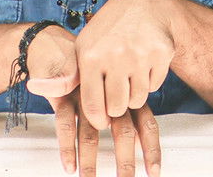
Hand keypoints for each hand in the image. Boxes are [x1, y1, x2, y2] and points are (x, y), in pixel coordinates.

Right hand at [37, 87, 161, 176]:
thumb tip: (143, 143)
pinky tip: (69, 166)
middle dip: (125, 160)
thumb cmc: (92, 75)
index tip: (154, 172)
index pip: (146, 124)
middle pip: (122, 132)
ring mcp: (87, 96)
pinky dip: (67, 147)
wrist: (57, 47)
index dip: (151, 149)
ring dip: (90, 160)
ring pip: (92, 133)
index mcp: (128, 97)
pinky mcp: (64, 97)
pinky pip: (66, 124)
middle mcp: (110, 97)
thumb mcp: (113, 94)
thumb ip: (129, 115)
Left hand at [76, 0, 174, 128]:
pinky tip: (144, 66)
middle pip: (118, 107)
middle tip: (117, 96)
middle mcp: (115, 55)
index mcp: (91, 56)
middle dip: (117, 107)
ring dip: (134, 95)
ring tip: (129, 79)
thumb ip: (66, 74)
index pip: (93, 106)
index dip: (99, 119)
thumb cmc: (109, 31)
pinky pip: (154, 86)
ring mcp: (140, 54)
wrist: (144, 5)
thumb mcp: (84, 46)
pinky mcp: (161, 53)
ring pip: (138, 99)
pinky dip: (149, 82)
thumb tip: (34, 87)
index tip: (102, 120)